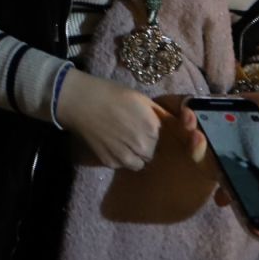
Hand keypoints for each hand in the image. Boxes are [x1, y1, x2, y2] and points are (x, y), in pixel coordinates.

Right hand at [58, 70, 194, 171]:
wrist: (80, 101)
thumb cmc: (111, 94)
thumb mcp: (141, 99)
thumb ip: (161, 114)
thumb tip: (178, 125)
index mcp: (153, 127)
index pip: (164, 140)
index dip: (154, 134)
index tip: (145, 128)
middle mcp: (142, 145)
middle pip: (152, 153)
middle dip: (146, 145)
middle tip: (132, 133)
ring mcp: (125, 156)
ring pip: (139, 163)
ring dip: (135, 155)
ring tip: (123, 141)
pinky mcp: (110, 162)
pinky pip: (123, 165)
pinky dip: (120, 158)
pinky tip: (111, 144)